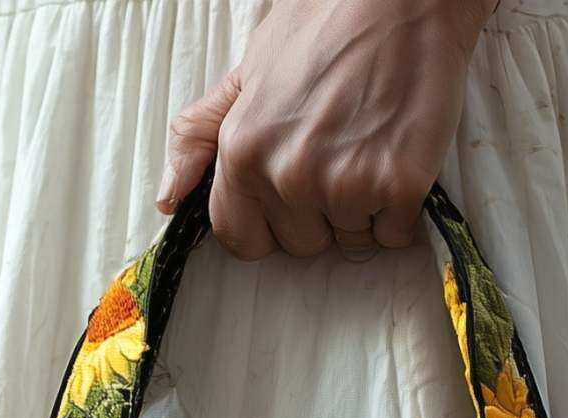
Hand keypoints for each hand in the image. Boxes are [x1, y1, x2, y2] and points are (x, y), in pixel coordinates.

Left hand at [156, 0, 495, 259]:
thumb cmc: (325, 22)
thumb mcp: (247, 75)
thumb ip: (202, 137)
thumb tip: (168, 198)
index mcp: (244, 151)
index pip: (240, 237)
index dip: (266, 223)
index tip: (287, 199)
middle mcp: (289, 176)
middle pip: (300, 244)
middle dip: (318, 212)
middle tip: (338, 149)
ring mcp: (345, 185)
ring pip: (349, 241)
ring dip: (361, 207)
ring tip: (368, 143)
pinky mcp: (398, 187)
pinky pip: (393, 234)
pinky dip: (400, 206)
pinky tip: (397, 152)